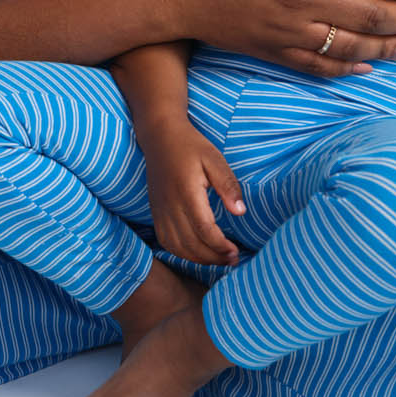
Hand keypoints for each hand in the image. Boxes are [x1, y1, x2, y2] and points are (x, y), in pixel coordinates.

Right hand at [139, 118, 245, 266]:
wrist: (160, 137)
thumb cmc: (190, 146)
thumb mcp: (214, 159)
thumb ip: (227, 185)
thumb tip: (240, 212)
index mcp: (186, 192)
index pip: (204, 229)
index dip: (220, 246)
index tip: (236, 251)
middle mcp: (170, 205)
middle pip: (190, 244)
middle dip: (213, 257)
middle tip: (233, 260)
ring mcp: (160, 210)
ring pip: (176, 247)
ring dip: (198, 259)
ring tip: (218, 259)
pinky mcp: (155, 212)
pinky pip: (166, 241)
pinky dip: (182, 253)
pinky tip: (198, 252)